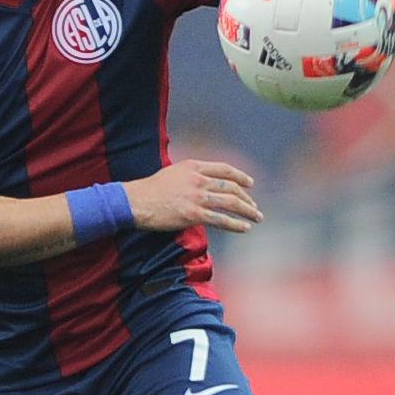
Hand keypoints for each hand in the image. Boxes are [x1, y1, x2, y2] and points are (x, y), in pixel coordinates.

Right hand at [125, 159, 262, 234]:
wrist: (136, 202)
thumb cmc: (150, 190)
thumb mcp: (173, 173)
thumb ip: (191, 175)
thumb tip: (204, 184)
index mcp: (193, 166)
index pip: (224, 169)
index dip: (240, 176)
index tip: (250, 183)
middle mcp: (199, 180)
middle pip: (232, 187)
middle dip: (247, 198)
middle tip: (255, 207)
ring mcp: (198, 197)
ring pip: (231, 203)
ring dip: (248, 211)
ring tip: (257, 217)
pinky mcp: (194, 214)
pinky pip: (222, 220)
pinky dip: (236, 224)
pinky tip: (245, 228)